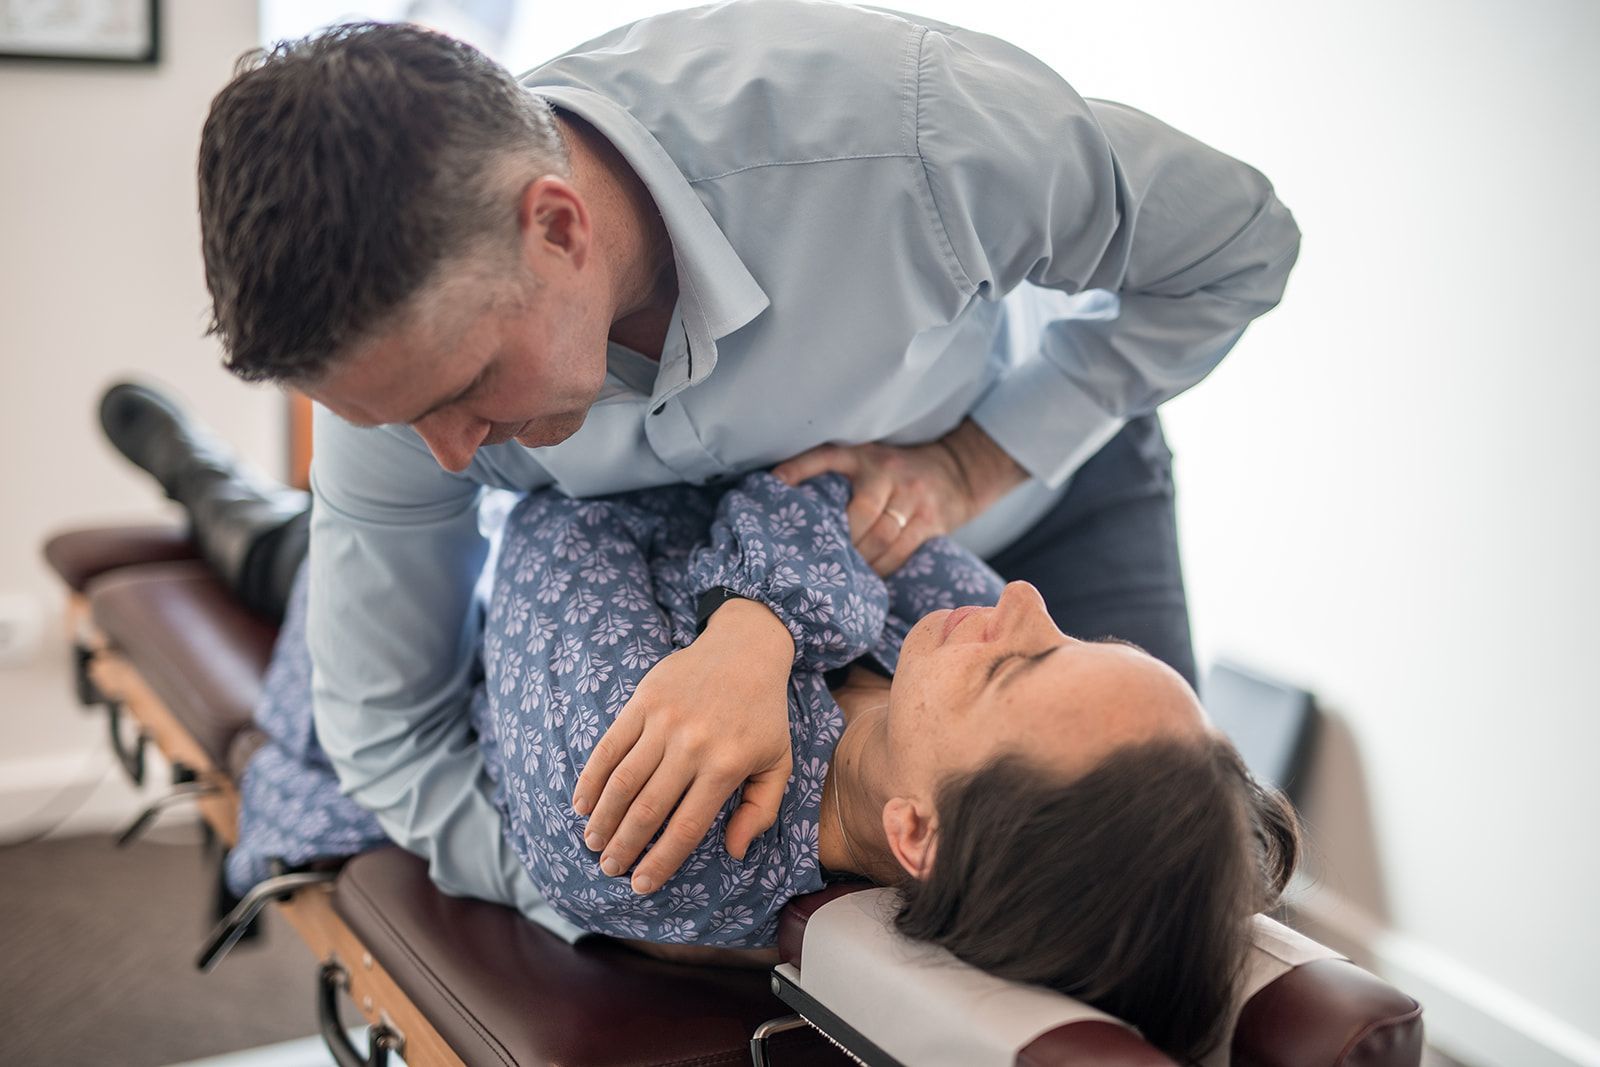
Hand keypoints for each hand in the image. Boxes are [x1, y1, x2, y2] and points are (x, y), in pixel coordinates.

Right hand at [571, 599, 794, 893]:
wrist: (745, 649)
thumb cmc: (764, 714)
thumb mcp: (778, 762)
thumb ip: (761, 810)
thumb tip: (736, 852)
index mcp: (727, 765)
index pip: (686, 826)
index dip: (661, 861)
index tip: (642, 884)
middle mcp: (693, 745)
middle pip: (648, 809)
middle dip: (624, 846)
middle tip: (610, 868)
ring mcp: (664, 720)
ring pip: (623, 781)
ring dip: (603, 818)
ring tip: (593, 842)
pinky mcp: (644, 700)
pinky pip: (610, 745)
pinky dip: (592, 778)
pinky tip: (582, 803)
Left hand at [772, 419, 1026, 574]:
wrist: (957, 472)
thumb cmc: (897, 472)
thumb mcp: (868, 460)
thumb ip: (836, 473)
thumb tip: (784, 495)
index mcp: (863, 456)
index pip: (826, 456)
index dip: (799, 469)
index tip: (774, 484)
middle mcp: (887, 472)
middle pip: (861, 512)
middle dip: (842, 540)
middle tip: (822, 558)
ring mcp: (912, 496)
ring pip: (882, 536)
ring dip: (861, 560)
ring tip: (845, 573)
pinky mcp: (930, 519)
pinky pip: (902, 550)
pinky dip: (882, 567)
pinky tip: (870, 576)